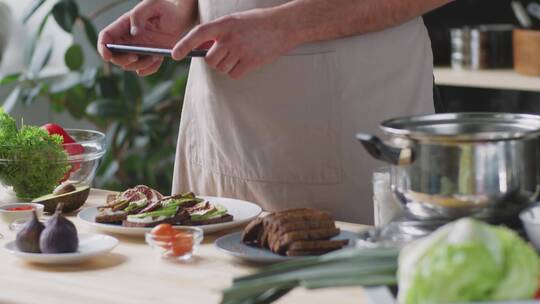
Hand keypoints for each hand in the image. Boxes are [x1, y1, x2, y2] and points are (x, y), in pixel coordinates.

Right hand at [98, 0, 196, 75]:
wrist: (182, 15)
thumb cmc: (166, 6)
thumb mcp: (152, 5)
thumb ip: (138, 16)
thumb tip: (133, 33)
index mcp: (124, 25)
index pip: (106, 37)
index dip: (102, 47)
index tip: (107, 55)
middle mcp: (129, 38)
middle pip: (115, 56)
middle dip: (122, 60)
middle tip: (135, 57)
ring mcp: (139, 48)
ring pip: (129, 65)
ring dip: (140, 65)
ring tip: (155, 55)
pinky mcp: (150, 56)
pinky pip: (144, 69)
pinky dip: (149, 69)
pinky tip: (158, 59)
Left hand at [172, 9, 297, 78]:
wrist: (283, 26)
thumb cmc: (257, 23)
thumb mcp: (235, 21)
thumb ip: (218, 33)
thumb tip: (201, 49)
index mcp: (224, 24)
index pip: (198, 34)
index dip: (184, 44)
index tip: (175, 55)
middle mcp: (230, 37)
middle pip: (210, 60)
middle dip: (214, 61)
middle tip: (226, 54)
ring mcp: (240, 50)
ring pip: (221, 68)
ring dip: (227, 66)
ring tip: (241, 54)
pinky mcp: (250, 62)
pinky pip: (234, 75)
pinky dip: (237, 72)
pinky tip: (247, 61)